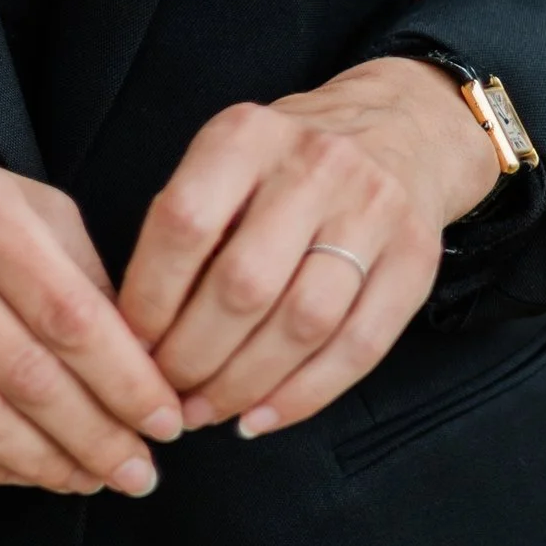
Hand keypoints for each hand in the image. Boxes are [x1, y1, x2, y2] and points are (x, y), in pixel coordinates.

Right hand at [0, 128, 184, 496]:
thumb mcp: (12, 196)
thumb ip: (78, 269)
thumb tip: (140, 362)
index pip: (67, 315)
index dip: (125, 381)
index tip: (165, 421)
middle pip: (25, 375)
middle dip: (96, 437)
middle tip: (138, 471)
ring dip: (44, 464)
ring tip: (89, 479)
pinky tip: (22, 472)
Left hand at [117, 59, 500, 441]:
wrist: (401, 128)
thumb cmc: (288, 161)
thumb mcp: (230, 158)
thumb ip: (188, 225)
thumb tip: (136, 331)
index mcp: (248, 135)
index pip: (184, 224)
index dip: (150, 298)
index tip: (129, 347)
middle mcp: (315, 166)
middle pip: (244, 283)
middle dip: (194, 355)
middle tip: (167, 394)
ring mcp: (373, 211)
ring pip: (302, 322)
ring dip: (245, 383)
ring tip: (208, 411)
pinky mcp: (415, 259)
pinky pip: (359, 347)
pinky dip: (304, 395)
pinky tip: (263, 416)